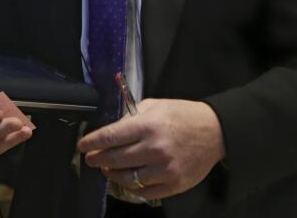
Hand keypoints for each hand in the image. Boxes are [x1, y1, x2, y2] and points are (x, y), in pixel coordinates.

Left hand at [77, 98, 224, 199]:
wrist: (215, 131)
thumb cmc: (182, 115)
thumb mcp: (154, 105)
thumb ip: (131, 117)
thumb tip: (110, 130)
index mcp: (148, 125)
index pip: (110, 137)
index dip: (92, 142)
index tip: (82, 145)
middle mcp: (155, 148)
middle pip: (115, 159)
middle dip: (97, 159)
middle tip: (90, 158)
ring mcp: (165, 169)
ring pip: (128, 178)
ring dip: (112, 174)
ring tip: (107, 168)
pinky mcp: (174, 184)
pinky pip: (145, 191)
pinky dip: (132, 186)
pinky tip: (127, 179)